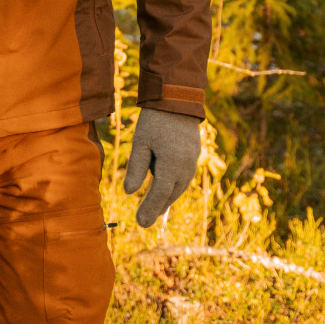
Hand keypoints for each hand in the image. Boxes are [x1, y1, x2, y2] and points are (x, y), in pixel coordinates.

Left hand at [123, 108, 201, 229]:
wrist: (178, 100)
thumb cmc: (155, 120)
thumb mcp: (140, 142)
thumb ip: (136, 168)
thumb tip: (129, 192)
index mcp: (172, 164)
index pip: (159, 194)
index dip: (149, 209)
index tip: (140, 223)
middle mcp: (186, 167)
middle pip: (170, 194)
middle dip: (157, 208)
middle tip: (144, 221)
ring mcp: (193, 161)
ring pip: (178, 187)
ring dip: (166, 197)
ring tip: (153, 208)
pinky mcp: (195, 155)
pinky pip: (183, 177)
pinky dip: (173, 185)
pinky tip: (164, 188)